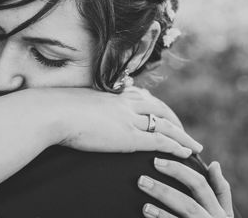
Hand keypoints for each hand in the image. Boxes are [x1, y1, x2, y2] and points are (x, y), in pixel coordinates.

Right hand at [53, 88, 201, 157]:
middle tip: (184, 131)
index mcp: (111, 94)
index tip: (162, 113)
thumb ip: (83, 105)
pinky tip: (186, 153)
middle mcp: (124, 103)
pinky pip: (160, 141)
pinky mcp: (128, 137)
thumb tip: (77, 110)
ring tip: (194, 146)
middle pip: (159, 108)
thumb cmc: (54, 108)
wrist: (52, 111)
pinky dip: (176, 146)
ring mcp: (128, 119)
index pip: (141, 96)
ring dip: (183, 136)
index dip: (154, 106)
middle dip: (175, 120)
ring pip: (166, 125)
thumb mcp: (73, 102)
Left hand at [138, 159, 233, 217]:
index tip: (156, 161)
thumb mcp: (223, 213)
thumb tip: (214, 164)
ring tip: (144, 206)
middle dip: (164, 191)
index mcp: (219, 212)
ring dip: (162, 215)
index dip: (179, 171)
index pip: (200, 185)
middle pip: (188, 204)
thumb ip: (221, 191)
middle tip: (140, 179)